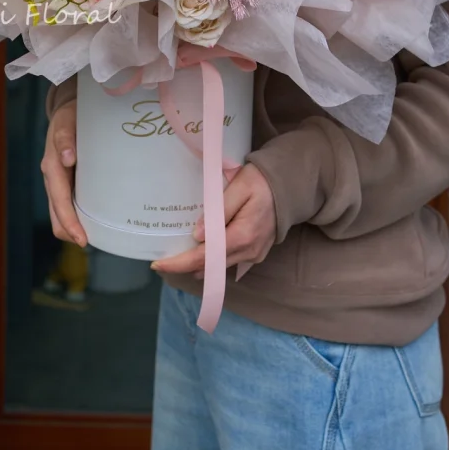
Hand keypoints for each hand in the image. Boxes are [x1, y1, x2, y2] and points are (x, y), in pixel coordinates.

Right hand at [41, 101, 87, 247]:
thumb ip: (65, 137)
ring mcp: (58, 182)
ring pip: (62, 213)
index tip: (82, 240)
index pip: (59, 203)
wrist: (67, 110)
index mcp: (52, 167)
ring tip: (98, 234)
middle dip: (72, 231)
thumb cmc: (69, 117)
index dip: (70, 223)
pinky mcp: (66, 182)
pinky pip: (70, 203)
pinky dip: (79, 216)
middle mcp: (52, 179)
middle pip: (57, 216)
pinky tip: (96, 218)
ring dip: (75, 226)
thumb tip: (67, 158)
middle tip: (94, 241)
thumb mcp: (66, 121)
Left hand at [153, 163, 275, 278]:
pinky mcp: (256, 254)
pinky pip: (229, 263)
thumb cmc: (262, 181)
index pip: (205, 258)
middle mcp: (249, 252)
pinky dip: (212, 261)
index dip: (179, 263)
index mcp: (243, 236)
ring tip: (177, 256)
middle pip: (209, 267)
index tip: (158, 265)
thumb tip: (197, 235)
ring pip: (219, 268)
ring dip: (198, 264)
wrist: (290, 185)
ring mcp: (254, 256)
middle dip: (184, 266)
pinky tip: (201, 252)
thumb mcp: (239, 187)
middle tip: (162, 260)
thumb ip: (219, 210)